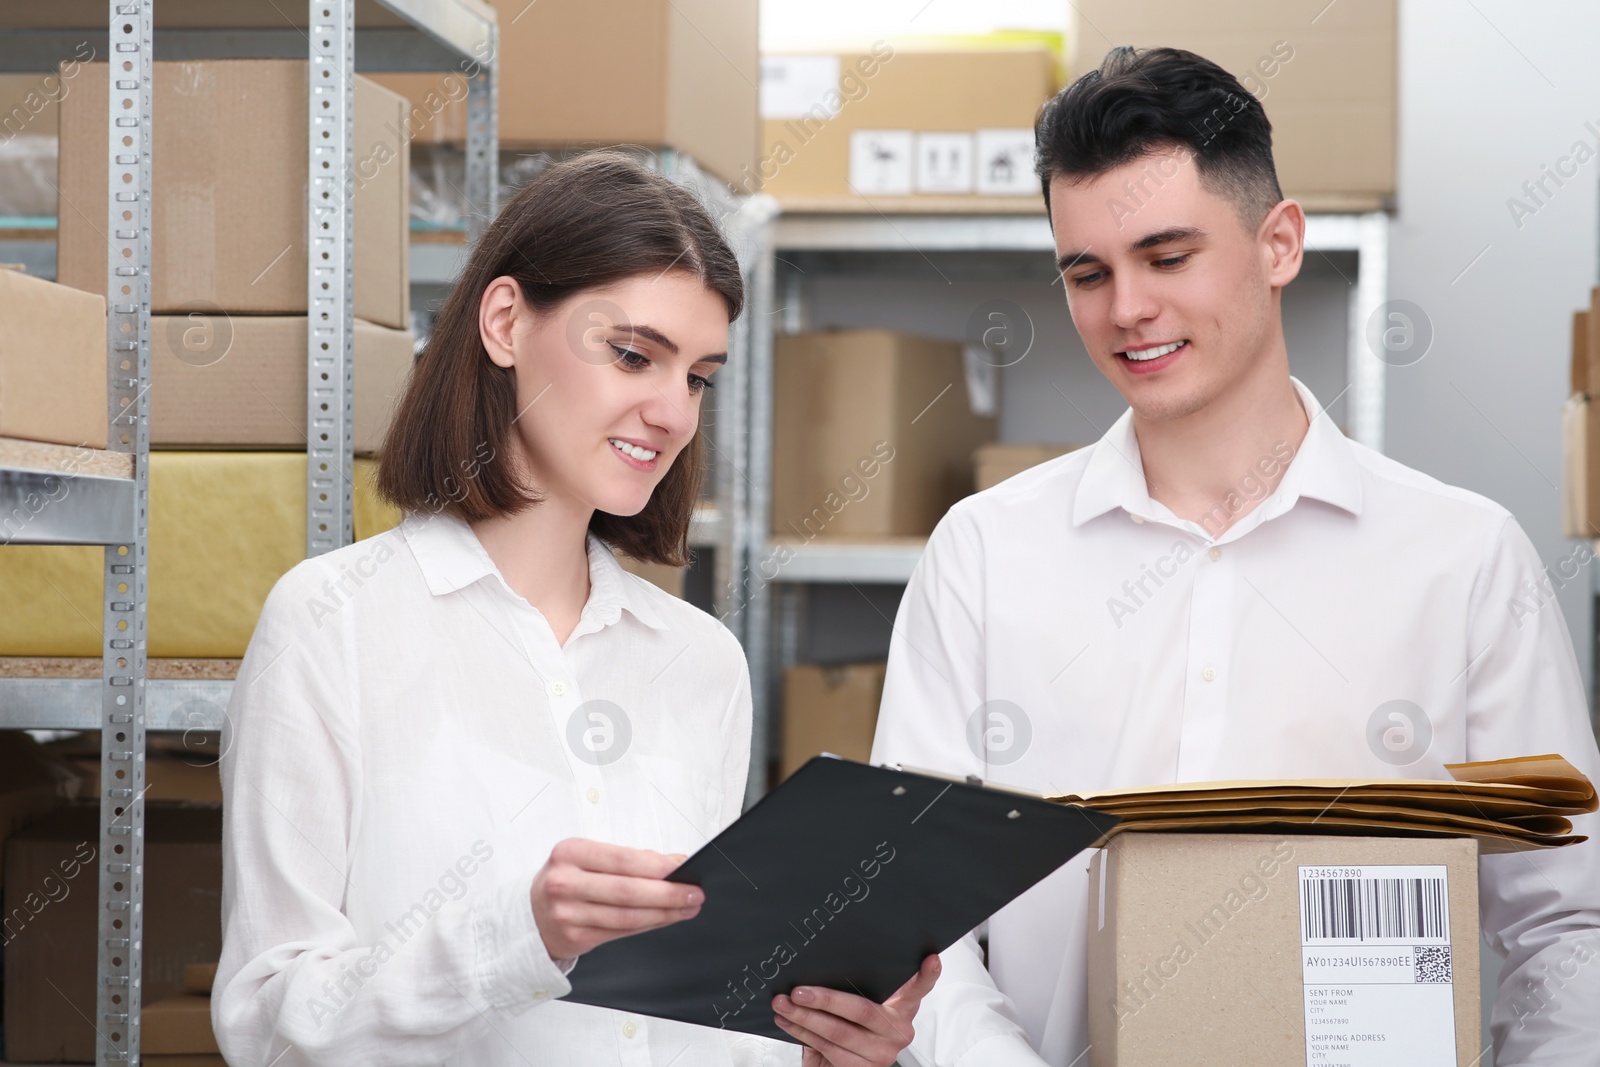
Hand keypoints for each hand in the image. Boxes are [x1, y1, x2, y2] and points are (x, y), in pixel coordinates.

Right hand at [529, 838, 700, 959]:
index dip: (657, 866)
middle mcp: (565, 883)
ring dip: (664, 913)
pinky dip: (648, 924)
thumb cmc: (565, 879)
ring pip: (627, 916)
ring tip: (686, 907)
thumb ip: (628, 859)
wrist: (530, 915)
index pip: (622, 859)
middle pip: (627, 891)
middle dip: (667, 893)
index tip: (682, 868)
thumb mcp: (586, 858)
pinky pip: (621, 932)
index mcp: (569, 853)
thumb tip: (672, 862)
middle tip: (693, 893)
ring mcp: (568, 914)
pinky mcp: (575, 938)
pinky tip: (664, 918)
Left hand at [772, 953, 940, 1066]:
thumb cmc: (853, 1028)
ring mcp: (882, 1054)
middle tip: (798, 990)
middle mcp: (898, 1031)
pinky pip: (827, 1048)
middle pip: (861, 1011)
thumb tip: (825, 963)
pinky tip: (788, 1022)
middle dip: (824, 999)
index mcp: (903, 1008)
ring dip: (803, 1018)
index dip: (926, 975)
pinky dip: (802, 1033)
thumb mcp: (861, 1007)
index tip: (931, 959)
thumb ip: (857, 989)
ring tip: (783, 1004)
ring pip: (837, 1032)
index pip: (919, 989)